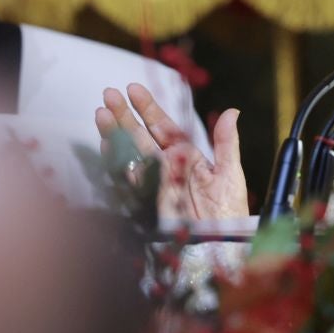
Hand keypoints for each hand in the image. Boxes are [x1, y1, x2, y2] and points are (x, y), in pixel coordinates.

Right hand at [96, 84, 247, 220]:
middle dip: (123, 115)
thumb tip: (232, 112)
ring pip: (130, 154)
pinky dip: (118, 164)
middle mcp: (166, 165)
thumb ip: (226, 143)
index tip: (133, 89)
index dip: (147, 108)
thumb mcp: (230, 173)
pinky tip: (108, 147)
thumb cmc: (230, 210)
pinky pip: (129, 180)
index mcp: (184, 154)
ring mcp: (154, 182)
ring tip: (101, 115)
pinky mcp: (147, 201)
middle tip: (108, 94)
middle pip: (140, 135)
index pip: (162, 126)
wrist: (223, 242)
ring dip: (115, 135)